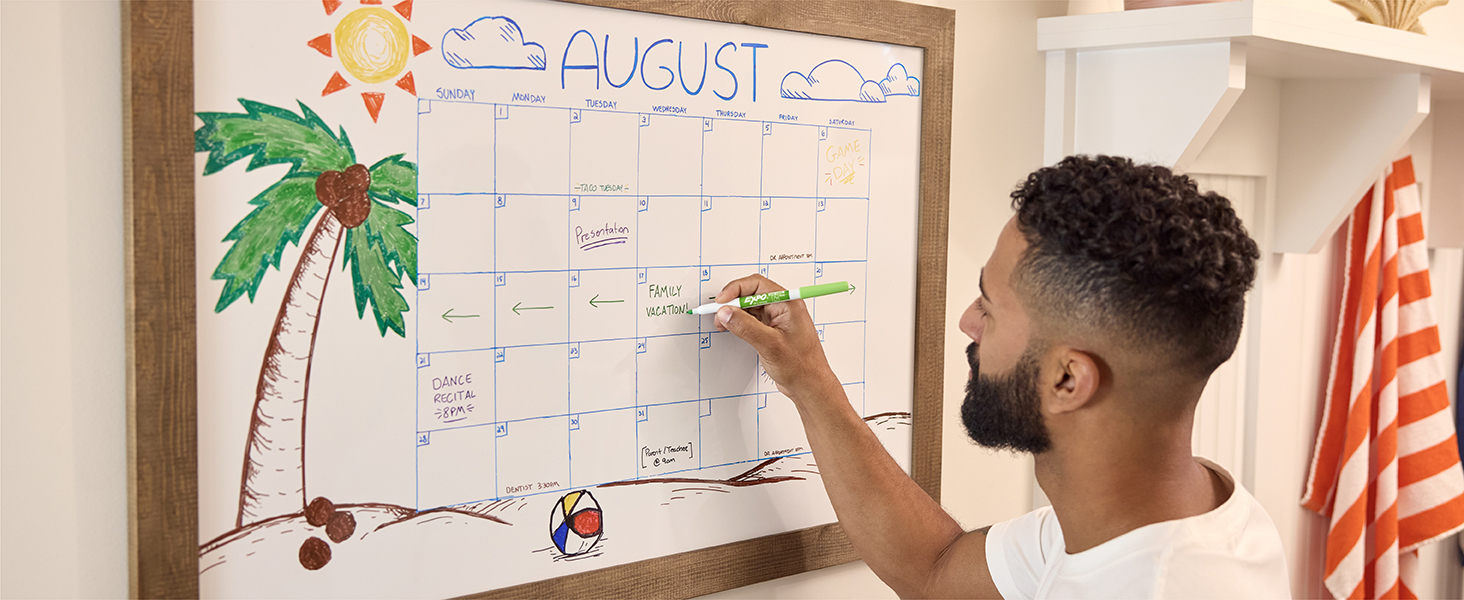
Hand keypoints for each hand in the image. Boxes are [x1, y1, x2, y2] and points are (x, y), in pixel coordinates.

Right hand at [713, 274, 840, 401]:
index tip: (721, 302)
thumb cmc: (801, 367)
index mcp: (788, 303)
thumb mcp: (770, 345)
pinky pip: (752, 319)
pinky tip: (732, 328)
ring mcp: (778, 319)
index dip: (735, 290)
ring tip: (722, 323)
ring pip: (750, 307)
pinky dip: (739, 322)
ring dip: (734, 312)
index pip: (757, 285)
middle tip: (718, 314)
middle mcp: (783, 307)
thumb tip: (726, 312)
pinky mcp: (772, 330)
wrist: (809, 386)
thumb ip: (745, 326)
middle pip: (751, 294)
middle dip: (732, 302)